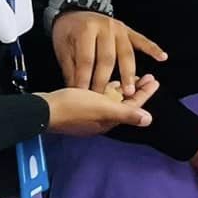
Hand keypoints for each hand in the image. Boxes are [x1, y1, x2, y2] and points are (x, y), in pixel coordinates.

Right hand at [39, 79, 157, 135]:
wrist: (43, 110)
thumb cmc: (74, 107)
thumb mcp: (103, 108)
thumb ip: (126, 113)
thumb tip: (148, 120)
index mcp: (109, 121)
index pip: (133, 106)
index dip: (145, 92)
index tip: (155, 79)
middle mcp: (100, 121)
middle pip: (123, 104)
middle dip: (134, 90)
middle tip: (145, 75)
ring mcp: (88, 116)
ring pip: (110, 102)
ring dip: (120, 90)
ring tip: (126, 77)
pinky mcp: (78, 110)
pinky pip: (98, 100)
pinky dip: (105, 90)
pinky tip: (105, 82)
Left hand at [52, 11, 167, 98]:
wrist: (74, 11)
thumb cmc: (67, 32)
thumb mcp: (63, 48)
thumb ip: (71, 69)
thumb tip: (77, 91)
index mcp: (86, 30)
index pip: (87, 59)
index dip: (84, 78)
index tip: (84, 96)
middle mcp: (106, 27)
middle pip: (107, 58)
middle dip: (105, 80)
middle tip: (105, 99)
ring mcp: (119, 28)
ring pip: (126, 53)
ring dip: (128, 73)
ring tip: (129, 91)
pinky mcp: (128, 30)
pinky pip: (142, 40)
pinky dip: (153, 49)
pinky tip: (162, 58)